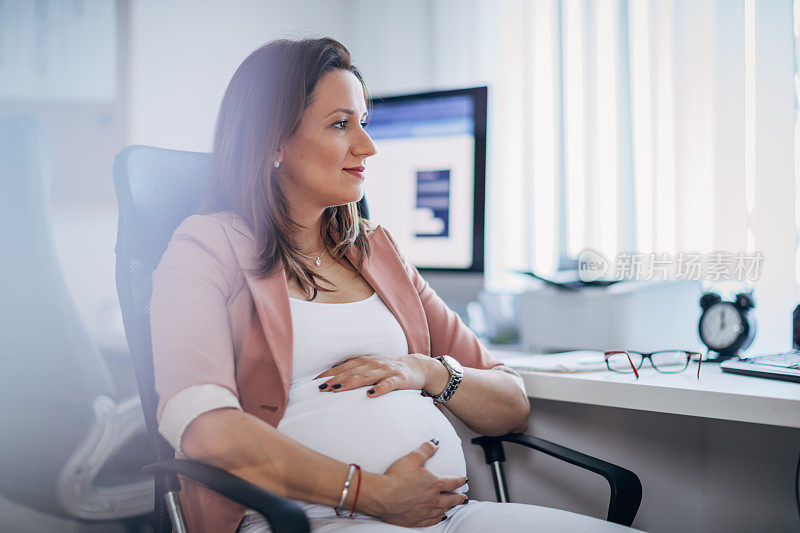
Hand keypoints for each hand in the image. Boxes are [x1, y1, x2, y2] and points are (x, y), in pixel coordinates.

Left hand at [315, 353, 445, 396]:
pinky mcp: (400, 379)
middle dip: (336, 379)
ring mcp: (387, 371)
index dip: (330, 373)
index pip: (344, 366)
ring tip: (337, 389)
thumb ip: (356, 370)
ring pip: (366, 376)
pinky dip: (379, 388)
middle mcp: (375, 363)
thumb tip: (334, 377)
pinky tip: (370, 394)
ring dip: (351, 383)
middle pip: (352, 371)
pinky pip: (389, 384)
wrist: (418, 367)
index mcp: (366, 360)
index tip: (315, 382)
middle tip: (321, 388)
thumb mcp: (372, 367)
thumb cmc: (390, 370)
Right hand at [368, 439, 467, 526]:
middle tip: (463, 497)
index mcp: (434, 484)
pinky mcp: (414, 520)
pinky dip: (437, 518)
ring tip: (452, 507)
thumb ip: (426, 450)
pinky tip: (439, 517)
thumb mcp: (413, 458)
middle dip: (458, 498)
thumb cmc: (397, 477)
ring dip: (449, 508)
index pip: (452, 482)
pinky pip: (431, 521)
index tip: (464, 480)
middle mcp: (432, 500)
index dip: (460, 480)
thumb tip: (435, 443)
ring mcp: (424, 511)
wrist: (382, 496)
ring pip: (441, 511)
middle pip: (450, 499)